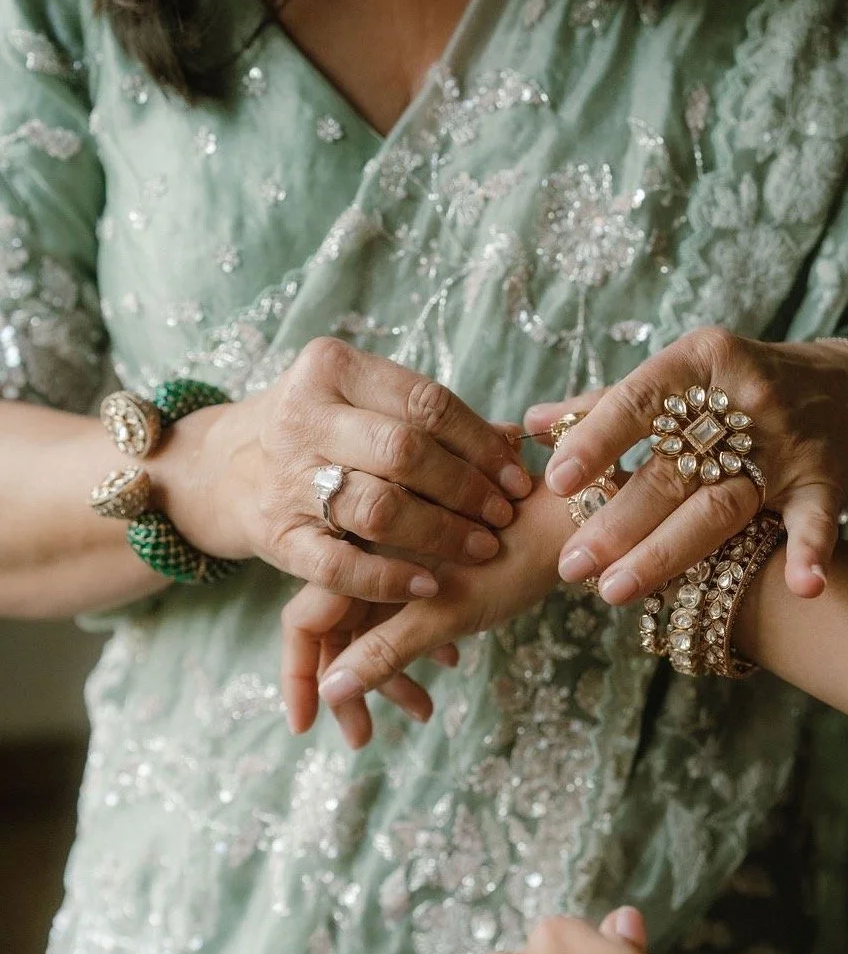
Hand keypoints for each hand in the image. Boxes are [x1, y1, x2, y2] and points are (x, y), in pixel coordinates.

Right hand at [160, 337, 530, 602]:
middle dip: (466, 489)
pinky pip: (339, 565)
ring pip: (378, 508)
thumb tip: (519, 437)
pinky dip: (389, 578)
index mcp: (333, 368)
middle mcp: (305, 415)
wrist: (222, 468)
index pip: (426, 402)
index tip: (517, 477)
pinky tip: (429, 585)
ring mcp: (286, 476)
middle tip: (503, 516)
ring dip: (440, 534)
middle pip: (406, 453)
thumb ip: (430, 420)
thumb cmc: (318, 433)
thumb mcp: (363, 406)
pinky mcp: (276, 534)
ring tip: (481, 548)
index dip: (481, 444)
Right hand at [283, 482, 568, 740]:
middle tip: (362, 738)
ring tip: (422, 712)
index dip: (298, 674)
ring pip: (375, 626)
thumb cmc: (512, 557)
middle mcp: (372, 555)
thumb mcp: (445, 614)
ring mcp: (402, 561)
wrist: (575, 514)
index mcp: (361, 557)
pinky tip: (450, 665)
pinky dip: (419, 645)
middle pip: (337, 631)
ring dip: (390, 673)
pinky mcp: (433, 566)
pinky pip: (408, 612)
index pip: (305, 622)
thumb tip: (333, 693)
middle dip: (348, 687)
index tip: (303, 727)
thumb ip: (384, 651)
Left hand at [527, 327, 847, 603]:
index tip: (555, 481)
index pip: (638, 399)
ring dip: (667, 551)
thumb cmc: (742, 386)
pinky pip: (818, 519)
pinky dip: (812, 552)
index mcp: (700, 362)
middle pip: (670, 468)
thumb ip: (608, 403)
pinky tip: (802, 587)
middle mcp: (744, 398)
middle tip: (570, 565)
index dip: (596, 439)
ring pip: (720, 504)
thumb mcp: (681, 376)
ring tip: (614, 591)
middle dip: (615, 520)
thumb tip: (532, 424)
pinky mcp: (826, 479)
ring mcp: (786, 443)